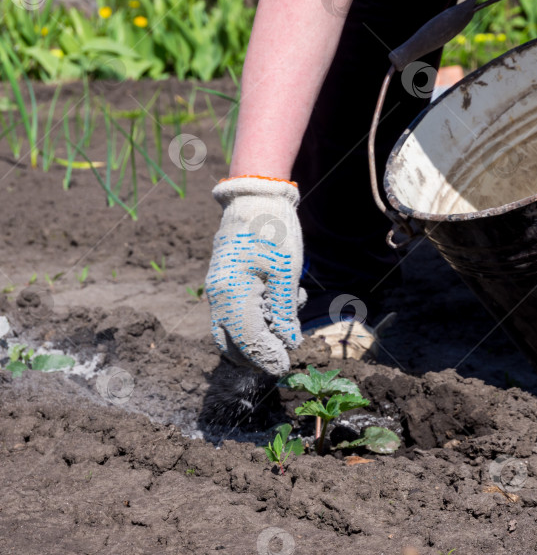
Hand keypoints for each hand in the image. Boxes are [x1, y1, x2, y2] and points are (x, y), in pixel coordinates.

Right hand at [205, 177, 304, 375]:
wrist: (255, 197)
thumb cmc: (273, 230)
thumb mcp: (286, 270)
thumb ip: (285, 310)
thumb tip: (289, 342)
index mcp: (231, 294)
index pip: (246, 342)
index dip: (266, 358)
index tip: (285, 367)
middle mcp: (218, 296)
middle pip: (231, 344)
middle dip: (256, 355)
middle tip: (283, 355)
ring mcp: (218, 290)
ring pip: (232, 330)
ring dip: (258, 335)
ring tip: (287, 315)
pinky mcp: (225, 283)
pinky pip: (235, 313)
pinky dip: (256, 318)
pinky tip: (282, 300)